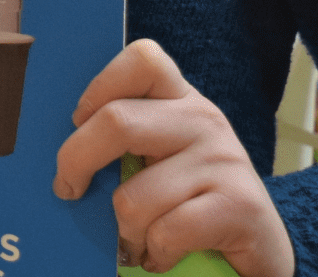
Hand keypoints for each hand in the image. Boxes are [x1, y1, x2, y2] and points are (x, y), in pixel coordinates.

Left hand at [54, 39, 294, 276]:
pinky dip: (153, 253)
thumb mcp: (158, 157)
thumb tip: (56, 156)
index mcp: (179, 99)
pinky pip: (167, 231)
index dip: (99, 86)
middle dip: (76, 162)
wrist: (261, 247)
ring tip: (134, 238)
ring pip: (135, 195)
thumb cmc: (191, 199)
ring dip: (125, 229)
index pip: (142, 61)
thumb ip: (121, 141)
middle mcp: (204, 120)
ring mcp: (225, 160)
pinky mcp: (240, 206)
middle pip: (117, 122)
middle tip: (69, 189)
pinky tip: (160, 256)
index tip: (78, 120)